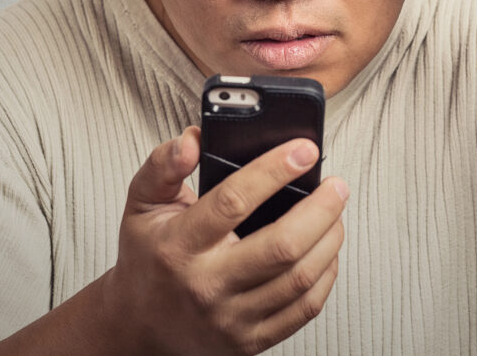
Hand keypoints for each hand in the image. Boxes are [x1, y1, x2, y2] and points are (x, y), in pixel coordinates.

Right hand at [100, 126, 347, 354]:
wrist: (139, 326)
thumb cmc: (148, 257)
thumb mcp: (142, 204)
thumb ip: (164, 164)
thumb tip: (193, 140)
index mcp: (179, 245)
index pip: (233, 201)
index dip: (274, 170)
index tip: (304, 149)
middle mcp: (206, 285)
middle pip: (281, 246)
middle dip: (321, 209)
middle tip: (336, 185)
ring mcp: (231, 318)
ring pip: (300, 278)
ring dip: (330, 239)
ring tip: (335, 212)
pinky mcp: (251, 341)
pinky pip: (304, 308)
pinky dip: (326, 274)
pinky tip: (327, 250)